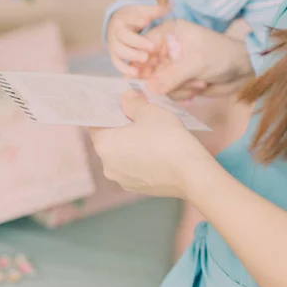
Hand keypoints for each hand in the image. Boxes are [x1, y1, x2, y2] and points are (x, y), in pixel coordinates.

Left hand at [90, 90, 213, 198]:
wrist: (191, 173)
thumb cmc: (167, 139)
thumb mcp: (150, 112)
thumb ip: (133, 103)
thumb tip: (125, 98)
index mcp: (103, 144)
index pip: (95, 124)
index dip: (107, 113)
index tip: (119, 106)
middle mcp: (107, 165)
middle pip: (108, 141)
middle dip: (120, 129)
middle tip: (137, 117)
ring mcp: (121, 180)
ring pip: (120, 156)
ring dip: (130, 145)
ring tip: (149, 135)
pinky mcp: (136, 188)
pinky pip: (133, 169)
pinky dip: (139, 160)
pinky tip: (155, 152)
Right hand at [106, 5, 169, 76]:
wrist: (118, 25)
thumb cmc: (134, 19)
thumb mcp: (143, 12)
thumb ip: (156, 10)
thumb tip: (171, 6)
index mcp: (123, 18)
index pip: (129, 18)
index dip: (137, 20)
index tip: (147, 22)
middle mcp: (116, 31)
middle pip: (123, 36)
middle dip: (137, 41)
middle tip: (151, 47)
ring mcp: (113, 44)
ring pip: (119, 50)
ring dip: (132, 55)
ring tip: (145, 59)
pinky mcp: (114, 55)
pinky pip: (117, 63)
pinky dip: (125, 68)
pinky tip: (136, 73)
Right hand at [140, 20, 254, 99]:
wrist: (244, 71)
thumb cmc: (222, 55)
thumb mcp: (196, 63)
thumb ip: (171, 76)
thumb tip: (149, 88)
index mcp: (168, 33)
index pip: (142, 46)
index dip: (139, 62)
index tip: (142, 76)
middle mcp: (166, 48)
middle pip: (146, 69)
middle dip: (163, 80)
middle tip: (182, 81)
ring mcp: (170, 66)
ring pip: (157, 84)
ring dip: (178, 88)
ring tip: (198, 83)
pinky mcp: (176, 81)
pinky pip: (167, 92)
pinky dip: (183, 94)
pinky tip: (199, 88)